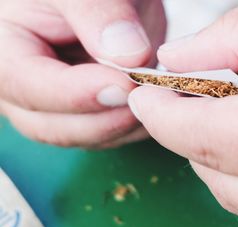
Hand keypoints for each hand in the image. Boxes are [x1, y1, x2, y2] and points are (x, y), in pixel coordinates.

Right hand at [0, 0, 165, 147]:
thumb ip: (97, 13)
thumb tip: (129, 57)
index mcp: (7, 49)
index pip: (29, 85)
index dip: (77, 94)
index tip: (123, 86)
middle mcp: (26, 86)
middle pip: (52, 125)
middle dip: (103, 119)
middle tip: (145, 97)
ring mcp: (57, 104)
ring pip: (82, 135)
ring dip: (121, 127)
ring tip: (155, 101)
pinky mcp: (87, 112)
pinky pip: (106, 134)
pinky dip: (132, 127)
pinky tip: (156, 108)